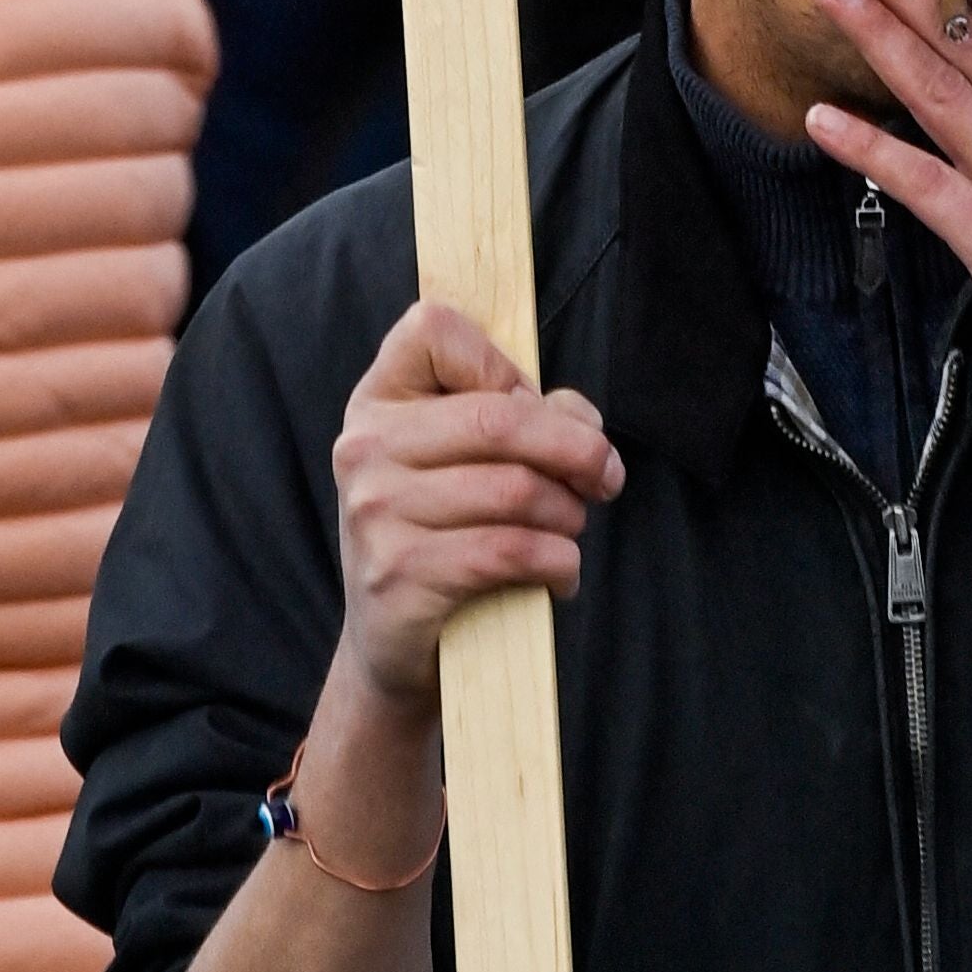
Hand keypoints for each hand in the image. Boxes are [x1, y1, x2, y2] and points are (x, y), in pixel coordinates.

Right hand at [329, 298, 622, 720]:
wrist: (393, 643)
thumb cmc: (443, 532)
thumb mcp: (463, 459)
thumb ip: (521, 415)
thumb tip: (582, 419)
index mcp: (377, 399)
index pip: (432, 328)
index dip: (501, 363)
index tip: (533, 405)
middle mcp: (365, 447)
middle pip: (496, 416)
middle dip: (575, 448)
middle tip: (606, 476)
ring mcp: (376, 512)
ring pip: (514, 490)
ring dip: (569, 514)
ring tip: (572, 529)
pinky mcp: (400, 577)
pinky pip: (508, 552)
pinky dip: (558, 563)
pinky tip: (561, 573)